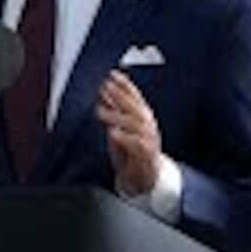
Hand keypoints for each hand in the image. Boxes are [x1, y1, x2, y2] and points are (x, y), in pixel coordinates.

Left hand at [97, 70, 160, 194]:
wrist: (144, 177)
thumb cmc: (130, 150)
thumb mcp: (119, 127)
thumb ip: (113, 111)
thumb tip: (103, 93)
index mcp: (142, 116)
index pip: (135, 96)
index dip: (125, 84)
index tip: (112, 74)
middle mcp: (148, 125)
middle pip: (135, 107)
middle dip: (120, 95)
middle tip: (105, 87)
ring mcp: (149, 139)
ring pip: (135, 124)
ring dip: (116, 116)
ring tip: (100, 110)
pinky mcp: (147, 154)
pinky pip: (136, 144)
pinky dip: (125, 137)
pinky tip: (113, 133)